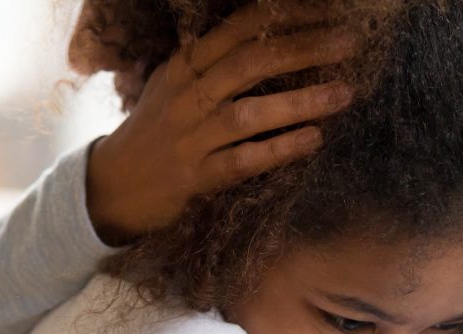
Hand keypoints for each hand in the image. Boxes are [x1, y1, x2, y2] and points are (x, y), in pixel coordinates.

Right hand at [85, 4, 359, 244]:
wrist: (111, 187)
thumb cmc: (156, 131)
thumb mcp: (176, 85)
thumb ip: (215, 62)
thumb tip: (274, 37)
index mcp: (185, 66)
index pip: (241, 28)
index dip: (287, 16)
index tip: (329, 12)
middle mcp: (187, 96)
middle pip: (251, 62)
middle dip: (305, 49)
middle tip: (350, 44)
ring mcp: (190, 138)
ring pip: (249, 112)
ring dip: (301, 101)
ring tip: (345, 93)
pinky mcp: (195, 178)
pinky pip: (243, 160)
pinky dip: (280, 149)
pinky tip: (314, 140)